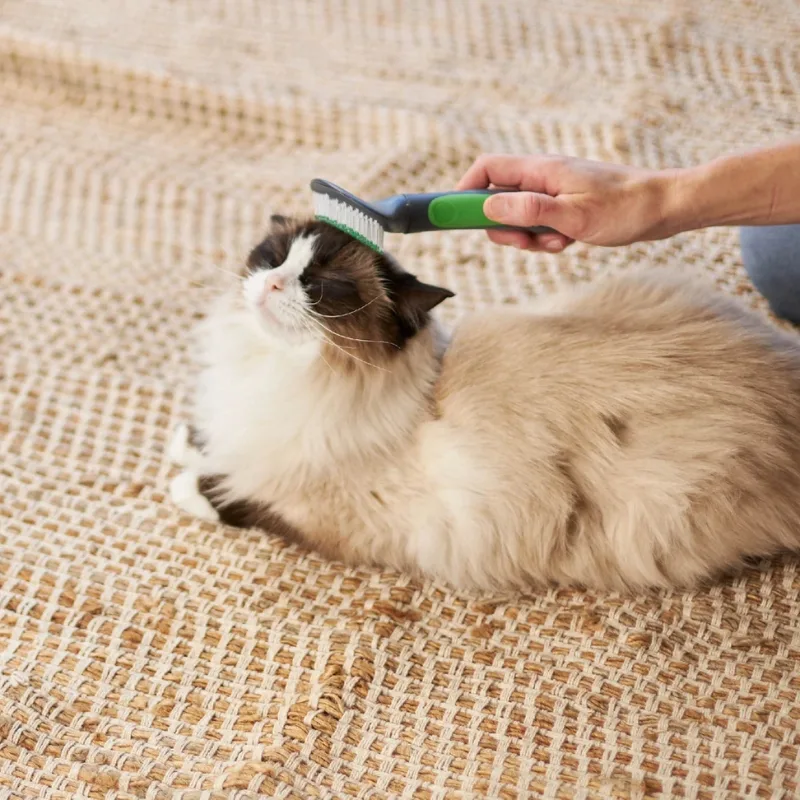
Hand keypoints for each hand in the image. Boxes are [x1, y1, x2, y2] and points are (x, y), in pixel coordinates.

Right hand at [457, 154, 675, 251]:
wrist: (665, 207)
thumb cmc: (625, 208)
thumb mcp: (574, 215)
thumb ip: (529, 211)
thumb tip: (488, 208)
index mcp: (541, 169)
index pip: (487, 169)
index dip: (465, 191)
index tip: (456, 217)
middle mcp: (543, 177)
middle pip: (497, 198)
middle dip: (502, 226)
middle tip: (523, 242)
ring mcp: (554, 192)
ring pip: (518, 216)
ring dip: (528, 237)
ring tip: (557, 242)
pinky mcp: (566, 207)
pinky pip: (540, 225)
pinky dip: (546, 238)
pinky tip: (569, 241)